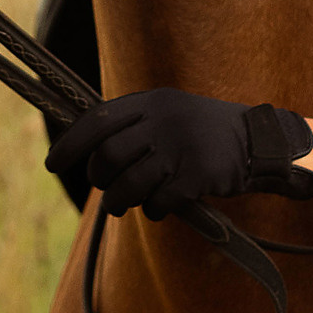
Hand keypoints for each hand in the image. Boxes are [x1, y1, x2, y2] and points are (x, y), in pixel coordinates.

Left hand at [46, 90, 312, 219]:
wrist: (260, 141)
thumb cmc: (206, 133)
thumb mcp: (170, 112)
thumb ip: (135, 125)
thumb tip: (89, 151)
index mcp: (152, 102)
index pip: (97, 121)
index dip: (71, 145)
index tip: (52, 164)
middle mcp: (163, 119)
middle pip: (107, 156)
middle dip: (99, 179)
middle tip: (106, 190)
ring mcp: (181, 147)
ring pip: (127, 184)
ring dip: (117, 202)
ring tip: (119, 207)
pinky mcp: (197, 174)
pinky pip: (158, 202)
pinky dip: (151, 210)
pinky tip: (158, 207)